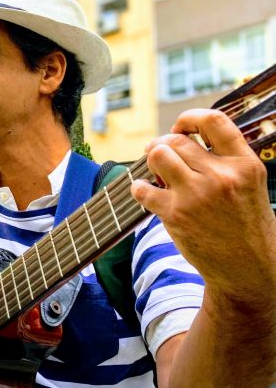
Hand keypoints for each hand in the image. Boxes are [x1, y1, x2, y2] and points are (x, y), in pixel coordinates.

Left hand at [131, 109, 275, 302]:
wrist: (248, 268)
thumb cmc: (245, 223)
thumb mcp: (250, 184)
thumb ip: (225, 160)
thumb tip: (185, 136)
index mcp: (245, 164)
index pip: (213, 121)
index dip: (188, 119)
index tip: (179, 128)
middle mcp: (222, 176)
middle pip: (176, 140)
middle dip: (162, 144)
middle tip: (160, 156)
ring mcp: (197, 195)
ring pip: (157, 155)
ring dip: (151, 161)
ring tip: (156, 172)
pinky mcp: (176, 215)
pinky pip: (142, 188)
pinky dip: (138, 188)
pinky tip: (146, 193)